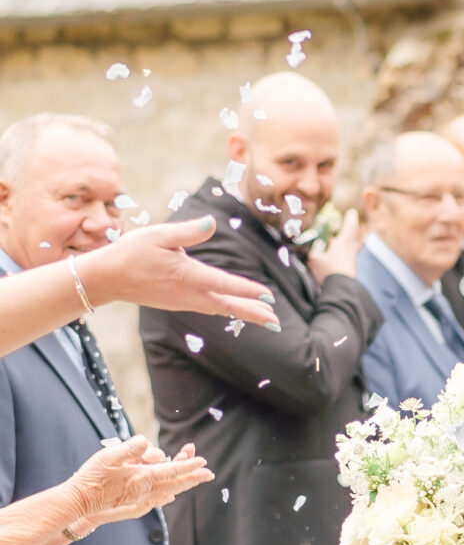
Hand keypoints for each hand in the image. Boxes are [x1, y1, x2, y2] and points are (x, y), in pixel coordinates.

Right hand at [67, 438, 211, 528]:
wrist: (80, 502)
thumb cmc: (92, 477)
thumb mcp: (108, 456)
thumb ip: (129, 448)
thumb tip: (146, 442)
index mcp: (141, 477)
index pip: (171, 470)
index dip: (188, 465)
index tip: (203, 462)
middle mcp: (145, 491)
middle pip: (175, 483)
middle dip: (193, 478)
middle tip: (209, 474)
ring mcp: (140, 499)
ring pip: (168, 492)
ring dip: (183, 485)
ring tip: (195, 480)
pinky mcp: (134, 504)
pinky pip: (157, 500)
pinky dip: (168, 495)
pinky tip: (171, 495)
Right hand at [80, 222, 279, 326]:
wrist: (106, 278)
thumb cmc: (131, 252)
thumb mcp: (159, 235)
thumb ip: (187, 231)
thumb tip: (210, 223)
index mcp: (187, 275)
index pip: (225, 283)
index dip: (248, 289)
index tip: (269, 295)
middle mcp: (188, 293)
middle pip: (228, 306)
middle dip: (253, 313)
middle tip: (276, 321)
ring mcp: (183, 301)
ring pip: (220, 309)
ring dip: (243, 312)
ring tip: (266, 316)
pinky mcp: (177, 303)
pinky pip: (208, 308)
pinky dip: (226, 309)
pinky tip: (234, 307)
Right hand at [310, 210, 362, 279]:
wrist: (340, 289)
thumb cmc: (328, 271)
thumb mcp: (315, 257)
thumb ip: (313, 248)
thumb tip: (312, 242)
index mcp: (344, 242)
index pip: (350, 225)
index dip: (350, 217)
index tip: (351, 211)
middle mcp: (351, 248)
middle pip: (353, 233)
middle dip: (350, 226)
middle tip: (347, 220)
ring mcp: (352, 257)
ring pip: (352, 243)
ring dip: (347, 237)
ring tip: (338, 236)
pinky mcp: (351, 266)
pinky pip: (349, 252)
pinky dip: (345, 248)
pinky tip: (337, 252)